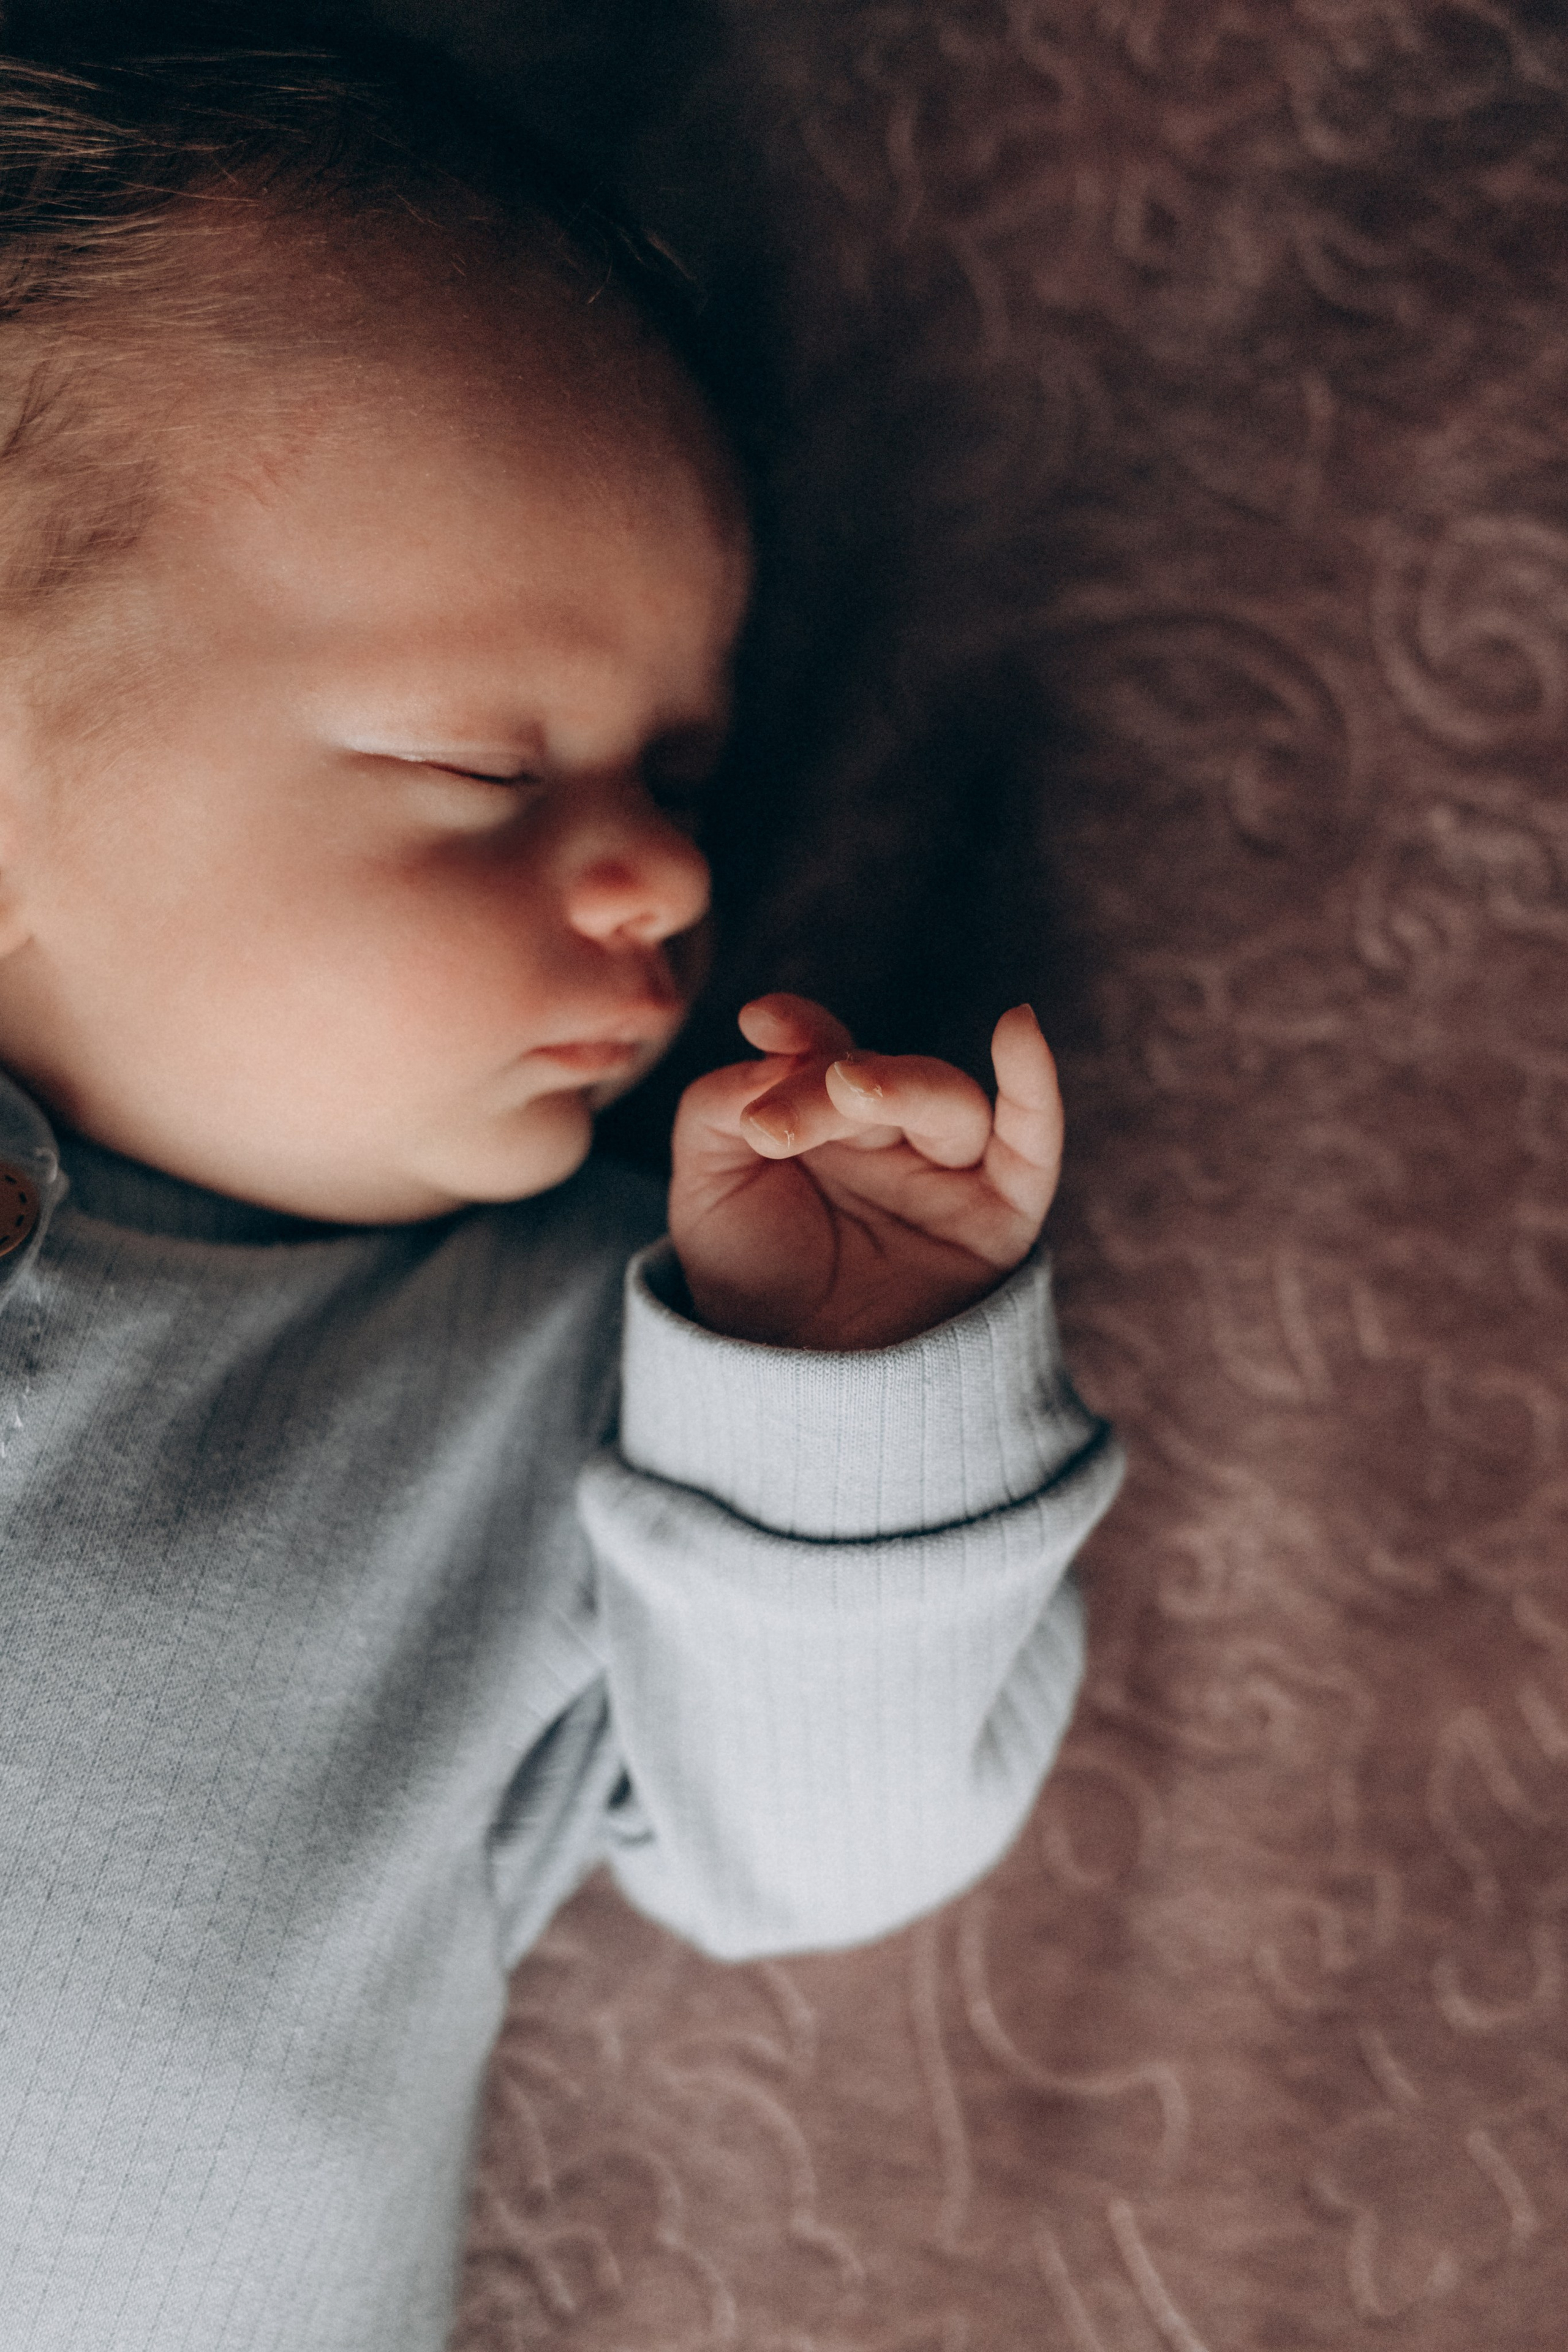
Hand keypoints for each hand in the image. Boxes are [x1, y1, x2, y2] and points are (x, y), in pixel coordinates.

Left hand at [668, 993, 1062, 1347]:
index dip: (799, 1027)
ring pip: (945, 1101)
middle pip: (875, 1078)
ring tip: (846, 1087)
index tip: (762, 1022)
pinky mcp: (1001, 1214)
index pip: (821, 1050)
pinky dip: (1034, 1085)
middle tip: (773, 1126)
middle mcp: (889, 1136)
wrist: (791, 1390)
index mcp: (822, 1119)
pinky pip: (1032, 1141)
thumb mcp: (707, 1190)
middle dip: (824, 1085)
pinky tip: (1019, 1029)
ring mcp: (947, 1172)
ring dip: (898, 1085)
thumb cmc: (751, 1283)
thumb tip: (772, 1055)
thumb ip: (720, 1109)